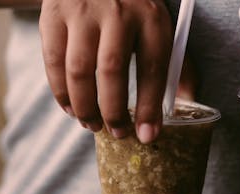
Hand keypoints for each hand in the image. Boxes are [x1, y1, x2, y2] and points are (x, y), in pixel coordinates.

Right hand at [39, 0, 171, 142]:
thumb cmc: (134, 9)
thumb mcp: (160, 28)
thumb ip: (175, 65)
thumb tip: (185, 103)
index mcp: (151, 18)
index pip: (152, 69)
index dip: (149, 107)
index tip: (147, 135)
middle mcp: (117, 12)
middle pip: (112, 71)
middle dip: (114, 112)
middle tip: (118, 133)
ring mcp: (82, 11)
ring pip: (79, 71)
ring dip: (85, 107)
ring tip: (93, 125)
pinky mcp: (54, 15)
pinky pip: (53, 62)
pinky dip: (61, 92)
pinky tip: (72, 108)